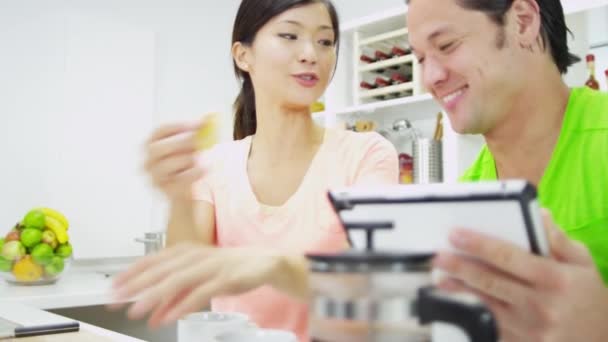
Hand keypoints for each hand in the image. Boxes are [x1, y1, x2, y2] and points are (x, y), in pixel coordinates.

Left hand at [110, 243, 282, 327]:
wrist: (263, 262)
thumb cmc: (227, 268)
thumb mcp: (197, 280)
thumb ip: (174, 296)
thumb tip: (151, 312)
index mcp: (185, 251)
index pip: (151, 260)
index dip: (130, 273)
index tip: (113, 286)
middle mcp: (195, 256)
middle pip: (159, 270)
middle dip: (135, 286)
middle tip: (116, 300)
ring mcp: (210, 266)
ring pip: (176, 280)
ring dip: (154, 296)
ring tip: (137, 311)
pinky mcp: (225, 278)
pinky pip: (199, 292)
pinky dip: (182, 305)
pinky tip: (168, 316)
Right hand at [144, 122, 202, 199]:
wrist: (186, 194)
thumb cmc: (187, 164)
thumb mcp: (192, 147)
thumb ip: (199, 134)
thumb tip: (210, 120)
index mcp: (152, 145)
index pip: (160, 131)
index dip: (178, 126)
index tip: (197, 124)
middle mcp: (149, 161)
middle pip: (158, 148)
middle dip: (181, 142)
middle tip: (199, 141)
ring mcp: (154, 178)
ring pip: (169, 165)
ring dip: (188, 159)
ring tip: (199, 159)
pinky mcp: (166, 191)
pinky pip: (180, 180)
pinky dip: (195, 173)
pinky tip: (204, 169)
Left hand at [433, 210, 607, 341]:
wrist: (602, 340)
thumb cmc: (590, 298)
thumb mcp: (583, 263)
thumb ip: (558, 239)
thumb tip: (539, 214)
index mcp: (555, 279)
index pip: (507, 257)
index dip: (478, 244)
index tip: (457, 235)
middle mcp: (541, 304)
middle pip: (490, 281)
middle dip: (460, 266)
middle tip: (439, 255)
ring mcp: (530, 327)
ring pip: (485, 302)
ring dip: (459, 288)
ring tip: (441, 276)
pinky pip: (491, 322)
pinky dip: (473, 309)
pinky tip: (459, 298)